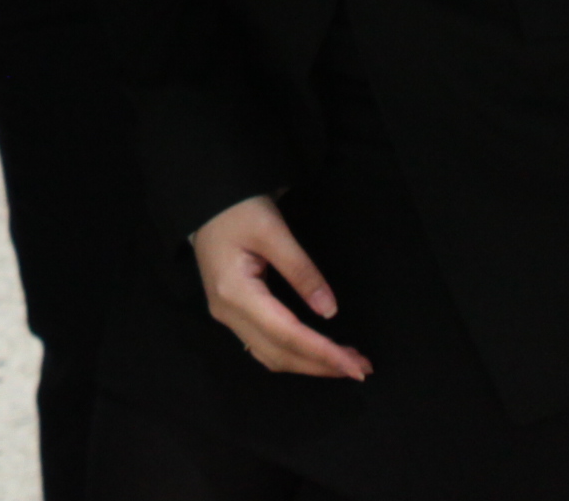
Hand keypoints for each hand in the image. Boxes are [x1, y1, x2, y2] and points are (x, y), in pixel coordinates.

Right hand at [190, 194, 366, 381]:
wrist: (207, 200)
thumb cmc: (239, 209)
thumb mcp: (273, 230)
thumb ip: (301, 270)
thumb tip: (329, 310)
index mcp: (235, 293)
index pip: (286, 334)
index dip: (322, 353)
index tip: (355, 367)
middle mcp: (228, 313)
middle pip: (278, 353)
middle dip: (321, 364)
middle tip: (361, 367)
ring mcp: (227, 316)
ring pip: (270, 355)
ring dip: (308, 364)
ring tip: (345, 362)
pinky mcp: (232, 313)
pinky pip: (263, 346)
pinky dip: (293, 354)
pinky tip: (315, 352)